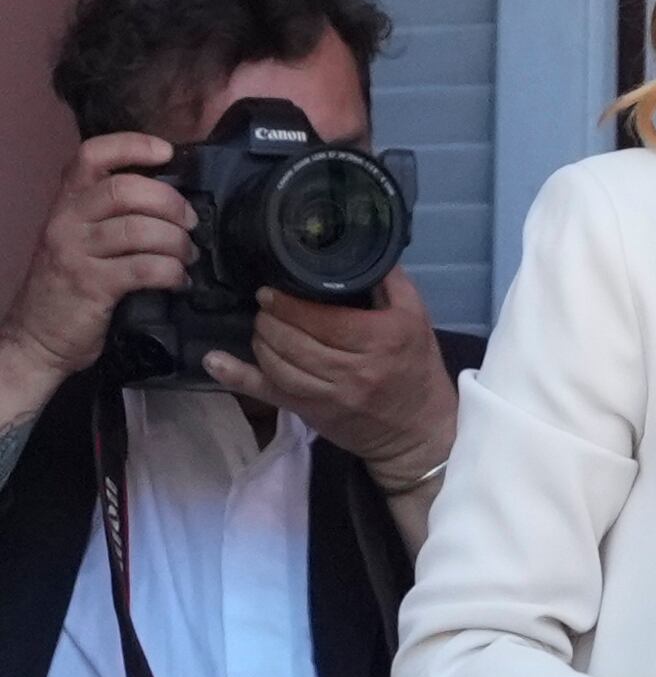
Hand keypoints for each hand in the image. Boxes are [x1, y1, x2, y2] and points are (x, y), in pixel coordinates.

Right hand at [0, 134, 194, 399]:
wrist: (36, 339)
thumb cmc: (70, 286)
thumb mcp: (82, 240)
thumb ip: (114, 215)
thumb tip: (175, 199)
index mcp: (67, 204)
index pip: (91, 156)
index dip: (132, 146)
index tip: (167, 152)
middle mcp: (66, 221)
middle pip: (125, 190)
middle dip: (171, 202)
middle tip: (191, 222)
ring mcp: (76, 252)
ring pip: (140, 229)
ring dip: (178, 242)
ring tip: (188, 256)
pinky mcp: (91, 285)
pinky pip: (144, 267)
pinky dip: (172, 272)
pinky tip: (179, 280)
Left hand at [205, 268, 456, 487]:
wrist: (419, 430)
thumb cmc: (417, 368)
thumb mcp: (417, 319)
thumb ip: (390, 283)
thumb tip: (357, 246)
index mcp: (380, 339)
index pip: (324, 319)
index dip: (290, 304)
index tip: (273, 290)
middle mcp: (354, 369)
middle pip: (295, 340)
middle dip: (271, 318)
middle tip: (265, 304)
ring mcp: (330, 395)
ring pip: (278, 363)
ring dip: (260, 339)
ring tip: (260, 324)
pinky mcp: (312, 414)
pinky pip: (269, 393)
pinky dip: (238, 377)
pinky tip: (215, 361)